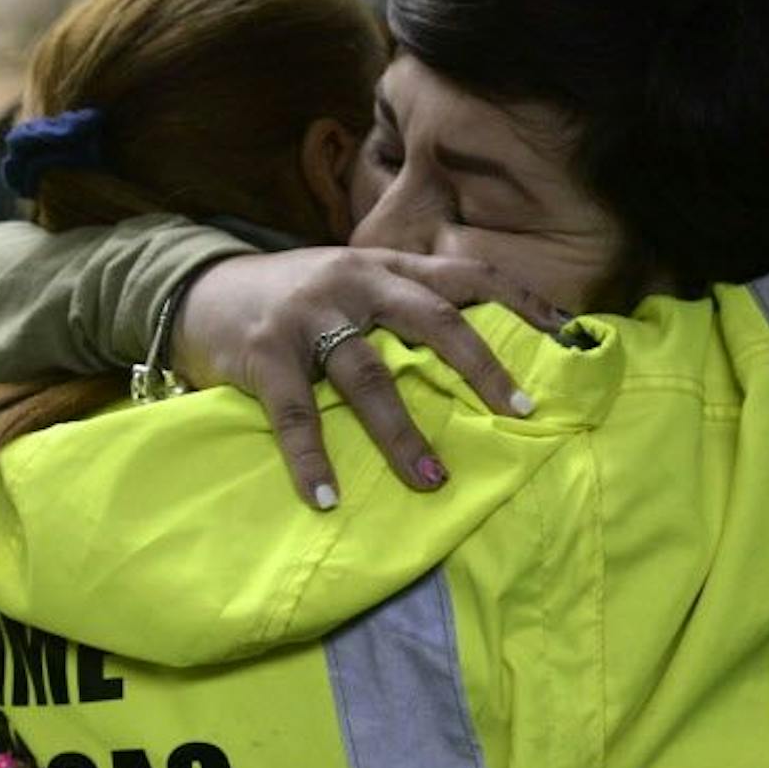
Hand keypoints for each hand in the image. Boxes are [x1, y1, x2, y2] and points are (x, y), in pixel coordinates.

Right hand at [173, 247, 565, 507]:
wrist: (199, 287)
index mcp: (386, 268)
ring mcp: (309, 315)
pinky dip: (313, 459)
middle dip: (480, 367)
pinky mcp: (265, 352)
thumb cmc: (294, 300)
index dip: (521, 302)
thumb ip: (403, 305)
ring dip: (402, 433)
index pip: (468, 275)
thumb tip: (477, 355)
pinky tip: (328, 499)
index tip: (568, 337)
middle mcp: (355, 281)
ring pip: (369, 374)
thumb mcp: (354, 283)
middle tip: (518, 412)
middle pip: (433, 318)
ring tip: (431, 480)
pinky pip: (295, 413)